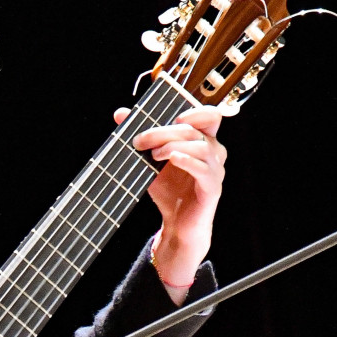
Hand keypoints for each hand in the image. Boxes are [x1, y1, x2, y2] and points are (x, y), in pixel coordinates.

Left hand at [116, 103, 227, 293]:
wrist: (176, 225)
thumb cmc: (168, 190)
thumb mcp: (150, 160)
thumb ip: (140, 136)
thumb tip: (120, 113)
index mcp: (204, 141)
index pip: (210, 115)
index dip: (193, 111)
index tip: (168, 116)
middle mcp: (214, 152)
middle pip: (196, 129)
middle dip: (165, 130)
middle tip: (140, 140)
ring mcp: (215, 170)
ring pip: (201, 146)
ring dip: (173, 145)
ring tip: (153, 155)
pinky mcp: (212, 188)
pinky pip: (204, 169)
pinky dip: (186, 160)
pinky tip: (171, 159)